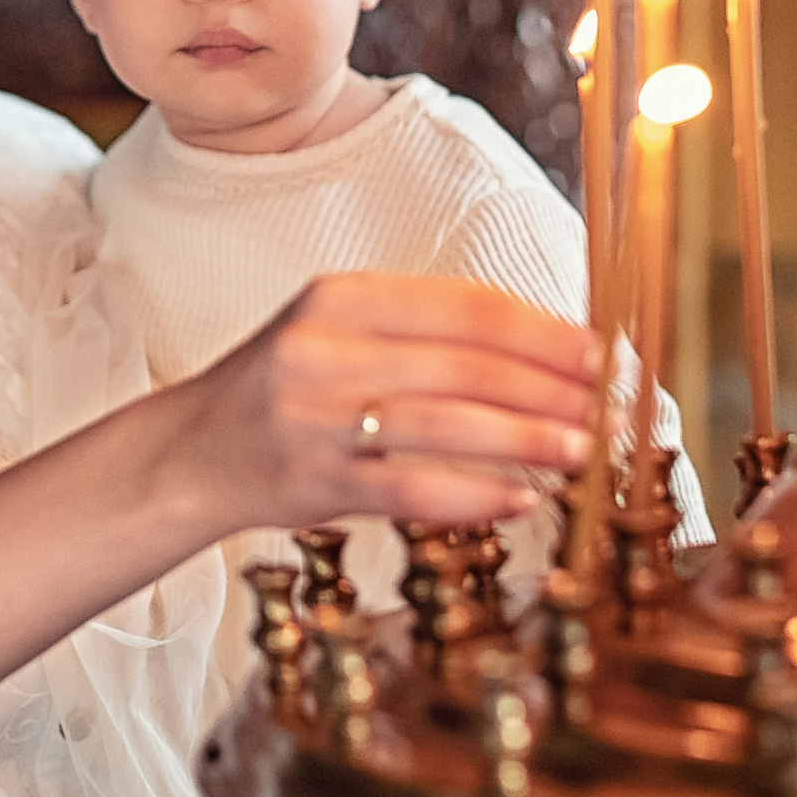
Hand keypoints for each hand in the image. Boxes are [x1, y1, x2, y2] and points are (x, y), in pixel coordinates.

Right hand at [190, 273, 598, 534]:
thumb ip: (424, 333)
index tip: (600, 351)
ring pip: (448, 424)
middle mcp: (324, 348)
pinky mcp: (315, 481)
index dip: (543, 330)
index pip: (465, 306)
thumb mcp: (340, 334)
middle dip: (551, 387)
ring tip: (582, 452)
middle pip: (466, 363)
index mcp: (339, 296)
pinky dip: (475, 495)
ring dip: (528, 439)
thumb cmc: (285, 392)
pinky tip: (519, 500)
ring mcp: (316, 417)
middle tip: (607, 408)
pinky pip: (413, 489)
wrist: (190, 454)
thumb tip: (546, 346)